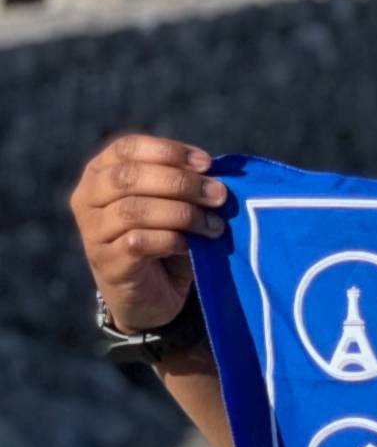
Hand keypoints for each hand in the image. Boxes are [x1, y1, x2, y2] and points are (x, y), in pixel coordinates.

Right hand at [70, 134, 223, 335]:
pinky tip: (193, 245)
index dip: (168, 151)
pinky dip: (173, 240)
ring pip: (135, 210)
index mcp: (100, 173)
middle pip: (129, 177)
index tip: (206, 163)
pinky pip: (140, 242)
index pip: (127, 148)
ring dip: (182, 214)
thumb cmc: (163, 242)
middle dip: (180, 182)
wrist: (149, 298)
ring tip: (214, 224)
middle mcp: (88, 198)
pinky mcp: (107, 261)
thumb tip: (215, 177)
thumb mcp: (171, 206)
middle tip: (218, 194)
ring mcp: (93, 231)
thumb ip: (183, 187)